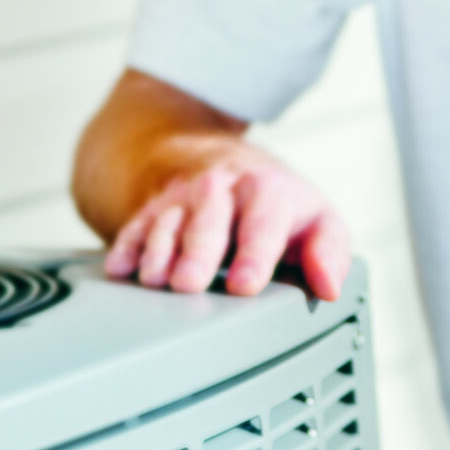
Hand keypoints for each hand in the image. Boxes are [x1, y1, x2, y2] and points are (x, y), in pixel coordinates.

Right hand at [104, 156, 349, 299]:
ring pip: (168, 222)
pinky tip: (120, 269)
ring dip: (159, 251)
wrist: (222, 162)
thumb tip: (329, 287)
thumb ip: (330, 252)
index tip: (244, 283)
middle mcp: (221, 189)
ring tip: (154, 280)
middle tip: (190, 284)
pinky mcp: (152, 210)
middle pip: (208, 219)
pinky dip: (126, 247)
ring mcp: (182, 199)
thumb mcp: (317, 220)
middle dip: (198, 252)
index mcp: (267, 190)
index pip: (262, 222)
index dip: (254, 253)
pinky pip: (135, 227)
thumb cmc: (276, 205)